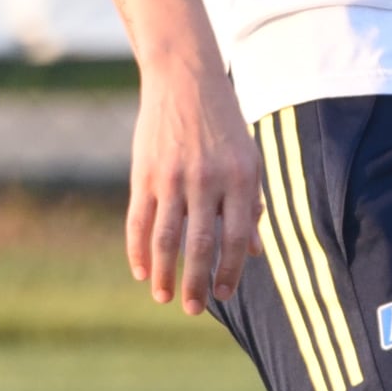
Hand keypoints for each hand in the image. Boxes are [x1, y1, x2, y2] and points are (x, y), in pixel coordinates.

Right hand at [125, 59, 260, 312]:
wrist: (185, 80)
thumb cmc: (223, 126)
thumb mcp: (248, 161)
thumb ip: (251, 205)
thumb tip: (253, 253)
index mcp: (240, 179)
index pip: (237, 238)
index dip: (231, 271)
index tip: (224, 294)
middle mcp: (207, 181)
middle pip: (201, 245)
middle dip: (197, 283)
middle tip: (195, 310)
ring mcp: (172, 178)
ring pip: (166, 239)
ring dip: (164, 274)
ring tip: (163, 297)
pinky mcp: (144, 174)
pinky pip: (139, 221)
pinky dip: (137, 250)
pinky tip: (140, 270)